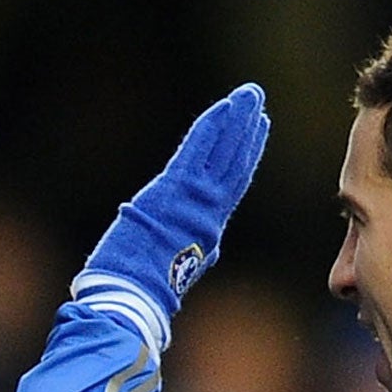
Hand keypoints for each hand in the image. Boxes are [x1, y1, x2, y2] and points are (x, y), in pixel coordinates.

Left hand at [75, 84, 268, 345]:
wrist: (133, 298)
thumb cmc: (142, 292)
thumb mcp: (176, 270)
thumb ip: (189, 252)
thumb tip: (201, 249)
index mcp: (207, 232)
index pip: (231, 185)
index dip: (245, 156)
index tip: (257, 131)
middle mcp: (207, 213)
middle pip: (233, 163)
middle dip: (247, 130)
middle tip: (257, 102)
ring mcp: (194, 200)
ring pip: (222, 151)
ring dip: (237, 119)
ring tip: (251, 94)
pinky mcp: (175, 189)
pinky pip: (197, 150)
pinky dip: (212, 127)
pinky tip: (225, 105)